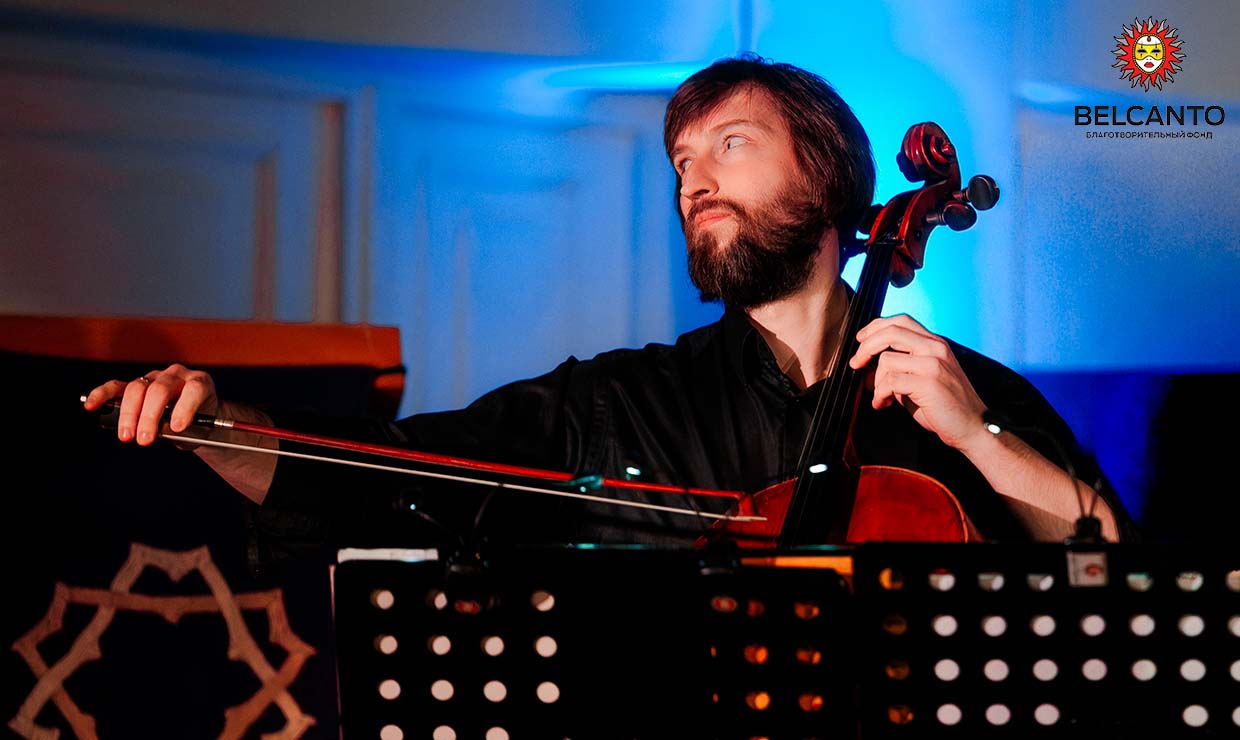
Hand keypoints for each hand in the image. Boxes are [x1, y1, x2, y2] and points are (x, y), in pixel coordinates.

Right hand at [82, 364, 218, 445]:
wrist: (198, 416)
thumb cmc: (199, 423)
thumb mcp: (199, 429)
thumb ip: (184, 429)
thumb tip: (163, 432)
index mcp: (200, 383)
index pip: (194, 389)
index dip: (186, 407)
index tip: (178, 427)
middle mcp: (177, 375)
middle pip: (160, 390)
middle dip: (150, 416)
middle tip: (144, 439)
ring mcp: (155, 377)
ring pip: (137, 388)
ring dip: (129, 414)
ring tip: (126, 435)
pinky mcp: (136, 384)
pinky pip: (116, 386)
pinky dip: (102, 394)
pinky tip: (91, 405)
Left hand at [848, 314, 986, 450]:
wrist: (973, 427)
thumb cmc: (946, 406)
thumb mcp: (922, 378)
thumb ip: (900, 367)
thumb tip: (869, 367)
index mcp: (935, 344)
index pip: (902, 321)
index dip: (876, 327)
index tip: (861, 339)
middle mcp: (935, 348)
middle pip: (890, 332)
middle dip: (866, 347)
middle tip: (856, 363)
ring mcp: (933, 364)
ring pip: (887, 359)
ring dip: (875, 381)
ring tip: (880, 396)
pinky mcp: (928, 382)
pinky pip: (890, 382)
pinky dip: (880, 395)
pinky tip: (883, 404)